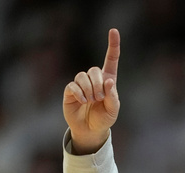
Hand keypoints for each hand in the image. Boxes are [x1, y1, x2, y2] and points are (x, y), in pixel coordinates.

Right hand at [63, 28, 120, 153]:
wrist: (90, 130)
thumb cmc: (104, 118)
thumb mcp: (113, 110)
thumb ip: (113, 96)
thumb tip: (109, 82)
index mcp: (108, 80)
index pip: (111, 59)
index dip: (113, 45)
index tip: (113, 30)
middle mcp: (94, 79)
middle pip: (94, 70)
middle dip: (98, 84)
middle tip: (100, 98)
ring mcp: (81, 84)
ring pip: (82, 76)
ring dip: (88, 89)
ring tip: (91, 101)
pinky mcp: (70, 91)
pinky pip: (73, 85)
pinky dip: (79, 93)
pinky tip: (82, 101)